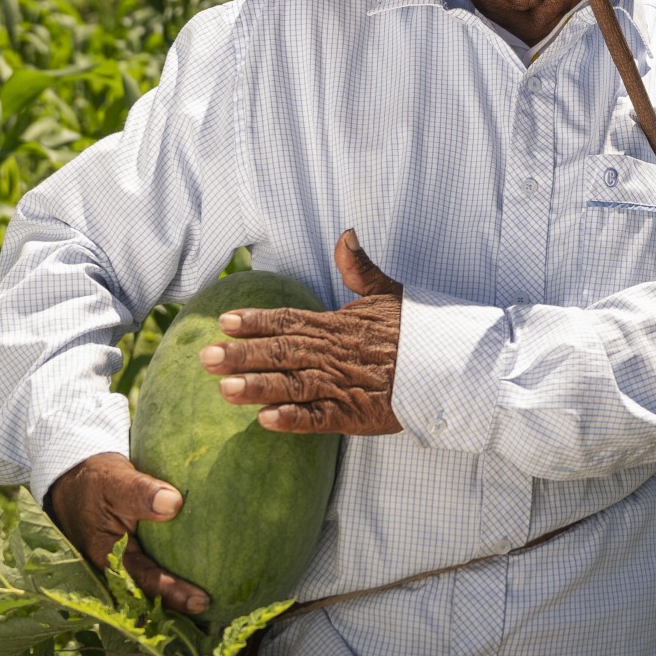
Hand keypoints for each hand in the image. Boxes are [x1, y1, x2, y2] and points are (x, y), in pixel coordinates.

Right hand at [46, 451, 208, 615]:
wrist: (78, 479)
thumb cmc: (96, 481)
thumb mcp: (115, 481)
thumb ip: (140, 493)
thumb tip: (173, 504)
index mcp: (109, 557)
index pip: (145, 581)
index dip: (173, 593)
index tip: (200, 600)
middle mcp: (118, 566)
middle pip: (153, 590)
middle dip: (181, 601)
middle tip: (213, 605)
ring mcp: (127, 560)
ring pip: (156, 580)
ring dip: (180, 589)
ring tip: (214, 596)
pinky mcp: (136, 551)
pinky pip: (157, 565)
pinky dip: (177, 568)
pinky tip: (203, 568)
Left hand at [200, 229, 405, 435]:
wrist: (449, 365)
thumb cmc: (416, 330)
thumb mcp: (388, 292)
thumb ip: (360, 268)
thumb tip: (345, 234)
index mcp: (338, 324)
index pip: (289, 319)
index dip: (256, 320)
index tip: (224, 321)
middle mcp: (335, 353)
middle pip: (282, 352)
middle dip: (243, 354)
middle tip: (206, 357)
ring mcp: (344, 384)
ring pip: (294, 385)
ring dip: (259, 387)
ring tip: (224, 390)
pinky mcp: (355, 414)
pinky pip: (319, 418)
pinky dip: (293, 420)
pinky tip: (265, 421)